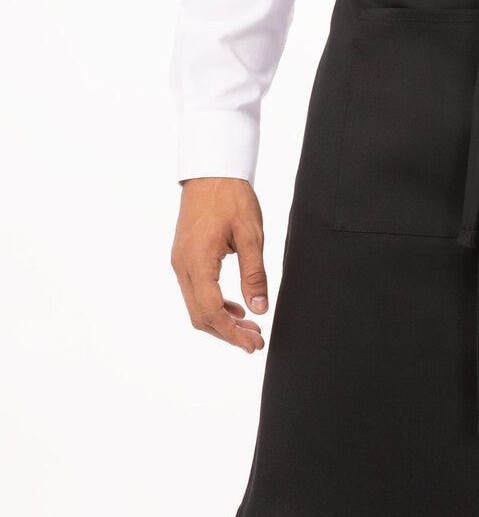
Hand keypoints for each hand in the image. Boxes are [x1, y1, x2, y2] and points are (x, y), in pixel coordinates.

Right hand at [171, 177, 268, 353]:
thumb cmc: (231, 198)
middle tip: (255, 341)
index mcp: (197, 261)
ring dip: (221, 322)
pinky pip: (195, 291)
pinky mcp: (183, 258)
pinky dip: (214, 306)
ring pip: (196, 306)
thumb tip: (260, 309)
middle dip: (228, 333)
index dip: (232, 334)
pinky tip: (235, 308)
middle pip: (200, 316)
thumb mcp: (251, 234)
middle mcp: (182, 266)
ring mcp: (180, 262)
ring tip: (249, 327)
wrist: (211, 172)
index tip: (253, 344)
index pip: (211, 311)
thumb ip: (254, 274)